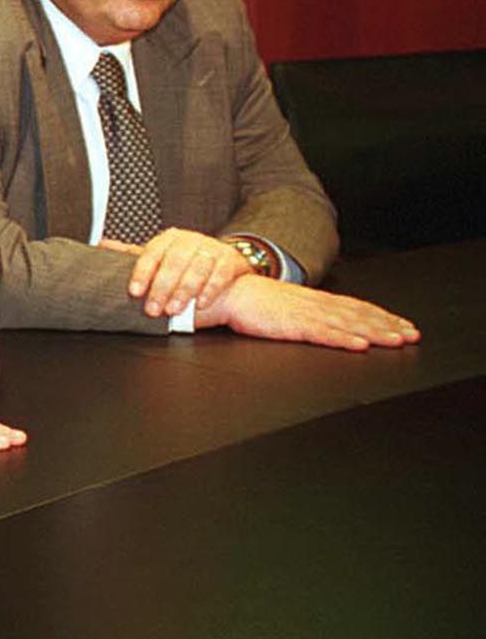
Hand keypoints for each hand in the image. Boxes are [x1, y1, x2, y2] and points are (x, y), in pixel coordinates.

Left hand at [101, 227, 251, 318]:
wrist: (226, 265)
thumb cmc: (186, 264)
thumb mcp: (160, 257)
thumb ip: (134, 254)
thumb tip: (101, 245)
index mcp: (168, 239)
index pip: (151, 253)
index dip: (142, 273)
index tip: (134, 292)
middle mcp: (189, 240)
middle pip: (173, 263)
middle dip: (162, 288)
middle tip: (153, 309)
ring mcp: (211, 248)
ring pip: (196, 268)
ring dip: (184, 291)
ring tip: (174, 310)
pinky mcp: (230, 260)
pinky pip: (220, 274)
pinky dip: (210, 289)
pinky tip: (200, 303)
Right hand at [196, 274, 420, 350]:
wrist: (224, 293)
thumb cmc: (250, 303)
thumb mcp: (283, 306)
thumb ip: (304, 314)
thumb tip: (324, 324)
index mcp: (312, 300)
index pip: (354, 306)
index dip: (380, 315)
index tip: (402, 324)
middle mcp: (314, 304)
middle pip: (358, 314)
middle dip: (388, 324)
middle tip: (412, 334)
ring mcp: (304, 314)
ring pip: (347, 323)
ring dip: (375, 332)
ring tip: (397, 340)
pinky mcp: (291, 325)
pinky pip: (322, 333)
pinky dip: (344, 339)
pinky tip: (360, 345)